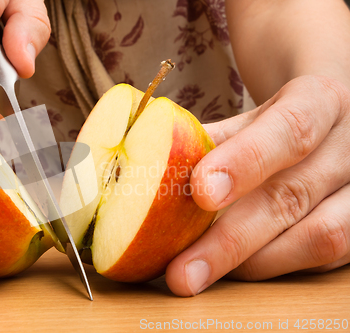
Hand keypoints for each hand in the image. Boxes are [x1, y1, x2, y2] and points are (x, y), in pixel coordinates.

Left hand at [166, 75, 349, 295]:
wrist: (336, 115)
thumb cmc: (281, 119)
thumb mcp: (251, 117)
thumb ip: (210, 142)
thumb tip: (148, 174)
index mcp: (322, 99)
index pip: (290, 128)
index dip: (245, 161)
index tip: (200, 191)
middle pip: (295, 195)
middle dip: (232, 240)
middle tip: (182, 272)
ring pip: (319, 238)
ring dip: (251, 263)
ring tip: (199, 275)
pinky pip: (321, 259)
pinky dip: (272, 267)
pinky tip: (233, 270)